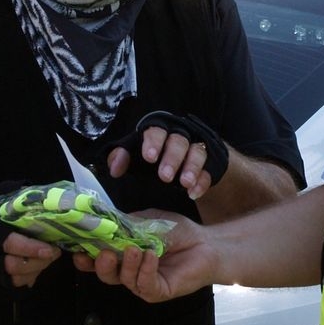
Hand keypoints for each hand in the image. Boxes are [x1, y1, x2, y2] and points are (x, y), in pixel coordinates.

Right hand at [0, 200, 57, 298]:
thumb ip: (13, 200)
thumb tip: (41, 195)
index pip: (11, 244)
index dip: (31, 248)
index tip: (50, 248)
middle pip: (16, 266)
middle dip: (39, 261)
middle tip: (54, 252)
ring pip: (16, 279)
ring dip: (36, 270)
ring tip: (46, 258)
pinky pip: (14, 287)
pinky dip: (28, 278)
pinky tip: (34, 267)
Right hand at [78, 215, 215, 301]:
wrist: (206, 243)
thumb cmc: (178, 231)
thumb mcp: (148, 221)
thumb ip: (126, 224)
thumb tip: (103, 221)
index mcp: (122, 254)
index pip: (97, 258)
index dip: (85, 255)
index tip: (78, 246)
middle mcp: (129, 272)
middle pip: (105, 274)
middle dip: (100, 264)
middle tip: (104, 252)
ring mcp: (143, 283)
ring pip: (124, 280)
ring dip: (127, 264)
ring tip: (135, 249)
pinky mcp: (158, 292)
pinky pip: (144, 284)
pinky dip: (145, 269)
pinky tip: (151, 255)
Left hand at [103, 111, 227, 200]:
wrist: (184, 161)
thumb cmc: (156, 156)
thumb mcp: (137, 156)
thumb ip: (123, 158)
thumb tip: (113, 169)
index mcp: (160, 132)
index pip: (156, 130)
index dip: (153, 142)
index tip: (149, 157)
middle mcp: (180, 137)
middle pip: (178, 141)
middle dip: (172, 158)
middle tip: (164, 177)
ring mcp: (197, 149)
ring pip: (197, 152)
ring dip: (191, 168)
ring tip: (184, 184)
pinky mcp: (210, 163)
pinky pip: (209, 170)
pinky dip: (202, 182)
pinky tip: (194, 193)